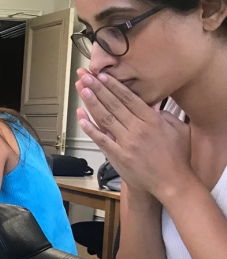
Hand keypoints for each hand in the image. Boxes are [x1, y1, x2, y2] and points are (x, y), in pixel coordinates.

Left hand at [76, 70, 191, 199]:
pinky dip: (90, 128)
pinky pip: (101, 139)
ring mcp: (126, 143)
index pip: (129, 99)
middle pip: (114, 105)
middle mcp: (138, 129)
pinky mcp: (118, 156)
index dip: (114, 86)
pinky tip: (81, 117)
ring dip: (92, 103)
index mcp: (152, 120)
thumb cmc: (177, 156)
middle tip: (86, 77)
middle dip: (98, 89)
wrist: (172, 182)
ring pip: (105, 119)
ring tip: (82, 90)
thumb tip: (153, 104)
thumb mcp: (178, 130)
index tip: (103, 75)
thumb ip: (164, 115)